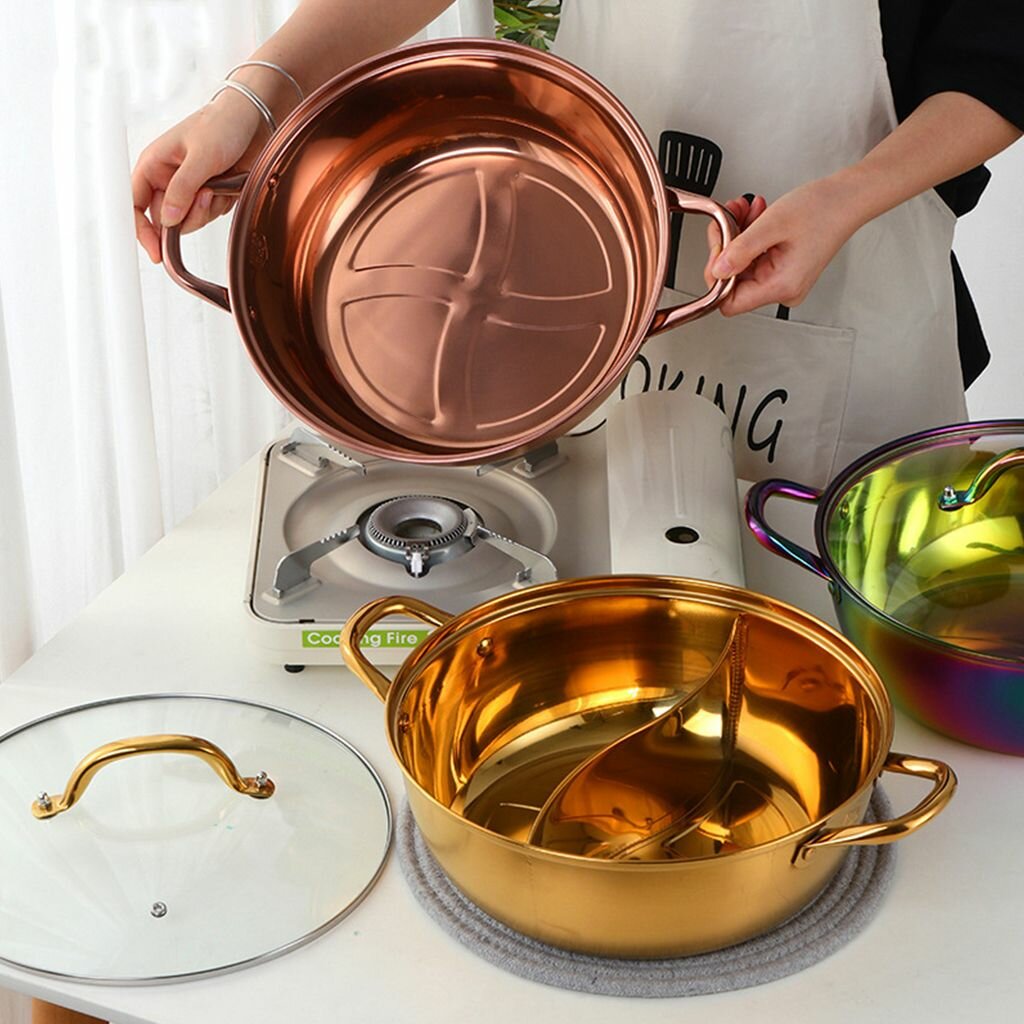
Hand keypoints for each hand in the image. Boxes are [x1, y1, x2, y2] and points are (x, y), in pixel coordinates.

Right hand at [131, 90, 264, 262]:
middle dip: (188, 216)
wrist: (255, 122)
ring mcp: (190, 190)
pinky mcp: (209, 196)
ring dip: (206, 210)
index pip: (135, 204)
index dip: (141, 230)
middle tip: (205, 196)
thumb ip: (182, 190)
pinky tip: (227, 186)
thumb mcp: (200, 157)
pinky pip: (209, 216)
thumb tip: (167, 221)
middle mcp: (168, 179)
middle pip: (167, 220)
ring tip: (217, 185)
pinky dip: (220, 207)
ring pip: (190, 221)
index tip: (156, 251)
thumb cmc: (222, 125)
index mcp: (154, 165)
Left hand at [705, 177, 862, 316]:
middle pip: (734, 281)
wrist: (848, 197)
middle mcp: (783, 289)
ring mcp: (783, 280)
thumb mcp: (773, 224)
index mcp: (781, 286)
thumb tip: (718, 270)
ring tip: (745, 210)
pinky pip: (754, 257)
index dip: (717, 277)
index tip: (717, 248)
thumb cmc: (823, 209)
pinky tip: (755, 216)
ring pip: (742, 265)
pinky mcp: (783, 268)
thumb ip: (741, 250)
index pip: (729, 303)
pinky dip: (750, 235)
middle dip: (727, 246)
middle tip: (728, 219)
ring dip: (738, 235)